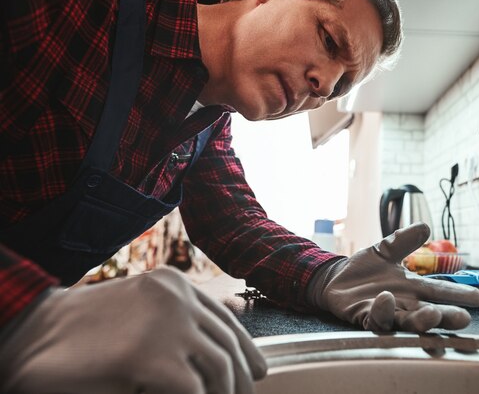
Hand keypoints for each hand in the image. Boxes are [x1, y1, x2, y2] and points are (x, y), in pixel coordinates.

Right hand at [0, 267, 266, 393]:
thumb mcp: (140, 316)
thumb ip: (176, 324)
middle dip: (242, 378)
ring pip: (220, 368)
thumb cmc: (82, 332)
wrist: (31, 334)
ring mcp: (167, 324)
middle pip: (228, 344)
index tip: (258, 371)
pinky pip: (195, 391)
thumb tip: (215, 354)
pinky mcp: (152, 356)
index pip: (226, 319)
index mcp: (174, 284)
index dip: (247, 348)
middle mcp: (177, 297)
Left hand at [307, 223, 478, 331]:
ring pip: (407, 321)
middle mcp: (403, 303)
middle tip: (463, 318)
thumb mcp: (386, 250)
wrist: (336, 277)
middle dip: (446, 317)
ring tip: (433, 315)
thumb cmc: (365, 269)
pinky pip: (376, 318)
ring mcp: (386, 311)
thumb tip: (425, 226)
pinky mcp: (365, 316)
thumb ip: (404, 240)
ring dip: (421, 320)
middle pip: (429, 313)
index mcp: (412, 287)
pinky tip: (386, 299)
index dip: (458, 294)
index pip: (439, 291)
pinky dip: (382, 311)